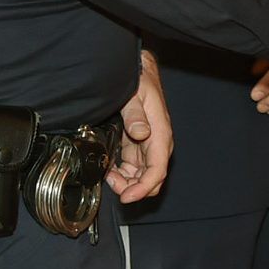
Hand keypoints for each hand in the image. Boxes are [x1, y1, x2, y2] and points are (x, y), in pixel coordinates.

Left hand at [107, 50, 171, 201]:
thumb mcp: (135, 94)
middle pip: (151, 179)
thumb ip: (136, 114)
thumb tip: (140, 133)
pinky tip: (111, 171)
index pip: (157, 170)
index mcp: (160, 134)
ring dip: (127, 184)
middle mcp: (157, 143)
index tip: (127, 197)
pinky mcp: (138, 145)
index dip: (142, 188)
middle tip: (113, 186)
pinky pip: (134, 169)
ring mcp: (147, 146)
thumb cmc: (141, 81)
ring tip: (109, 177)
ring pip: (142, 177)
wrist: (140, 72)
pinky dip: (123, 175)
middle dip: (133, 189)